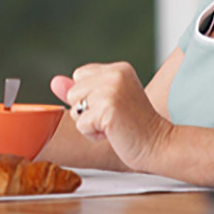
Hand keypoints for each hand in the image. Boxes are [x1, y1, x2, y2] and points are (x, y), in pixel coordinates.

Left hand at [50, 62, 172, 171]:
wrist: (159, 145)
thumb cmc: (133, 125)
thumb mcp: (106, 100)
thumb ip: (81, 89)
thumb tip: (54, 81)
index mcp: (118, 68)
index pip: (79, 75)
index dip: (89, 96)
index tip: (112, 105)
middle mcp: (115, 74)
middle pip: (73, 92)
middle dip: (86, 109)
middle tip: (113, 117)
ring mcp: (111, 91)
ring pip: (74, 108)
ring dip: (88, 122)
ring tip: (112, 124)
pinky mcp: (107, 109)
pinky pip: (81, 124)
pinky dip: (92, 134)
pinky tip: (112, 133)